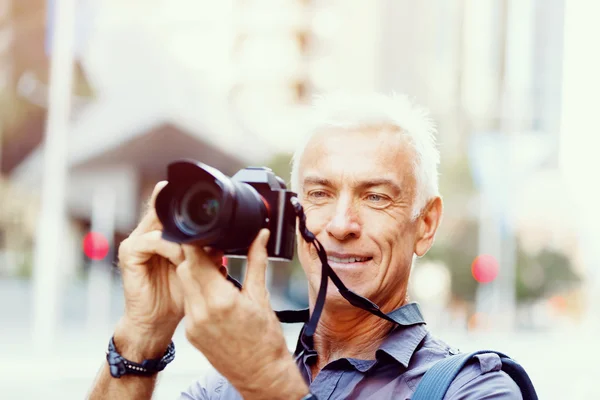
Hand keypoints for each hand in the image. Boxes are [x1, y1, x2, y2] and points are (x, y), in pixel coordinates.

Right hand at [115, 181, 221, 355]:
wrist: (157, 322)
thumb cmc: (177, 296)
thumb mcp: (198, 268)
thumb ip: (206, 250)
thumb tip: (229, 237)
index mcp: (162, 234)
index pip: (175, 209)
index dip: (191, 206)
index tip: (212, 209)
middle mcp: (147, 233)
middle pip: (168, 211)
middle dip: (189, 218)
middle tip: (209, 222)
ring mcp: (136, 241)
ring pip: (162, 223)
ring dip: (183, 236)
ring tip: (199, 249)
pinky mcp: (129, 252)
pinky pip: (152, 240)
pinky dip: (171, 248)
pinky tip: (182, 258)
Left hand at [177, 229, 307, 399]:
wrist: (261, 375)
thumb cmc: (266, 341)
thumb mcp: (262, 296)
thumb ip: (257, 261)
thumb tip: (261, 236)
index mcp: (221, 300)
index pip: (195, 259)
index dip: (195, 242)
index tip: (202, 231)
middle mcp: (202, 312)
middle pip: (185, 269)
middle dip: (194, 254)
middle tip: (210, 246)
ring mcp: (193, 324)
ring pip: (184, 284)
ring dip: (194, 271)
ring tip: (213, 267)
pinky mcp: (191, 333)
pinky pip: (188, 302)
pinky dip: (196, 290)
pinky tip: (212, 289)